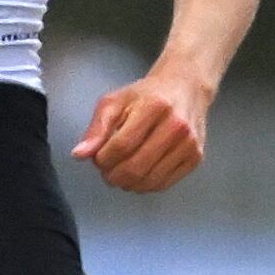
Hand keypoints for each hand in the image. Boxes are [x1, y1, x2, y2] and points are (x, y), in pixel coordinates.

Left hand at [74, 65, 212, 193]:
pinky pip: (163, 184)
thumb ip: (96, 128)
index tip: (98, 158)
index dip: (102, 159)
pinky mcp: (196, 158)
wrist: (185, 88)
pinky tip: (139, 175)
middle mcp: (176, 126)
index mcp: (154, 107)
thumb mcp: (115, 102)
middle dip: (112, 176)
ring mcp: (189, 144)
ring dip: (127, 184)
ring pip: (149, 181)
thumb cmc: (146, 95)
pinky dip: (145, 186)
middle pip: (135, 168)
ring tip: (121, 172)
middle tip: (107, 171)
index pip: (121, 146)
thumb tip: (79, 155)